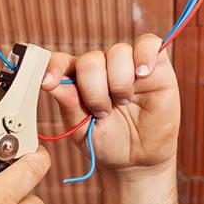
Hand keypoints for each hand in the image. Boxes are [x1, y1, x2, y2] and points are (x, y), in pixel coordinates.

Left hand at [41, 34, 179, 173]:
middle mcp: (101, 67)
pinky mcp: (156, 66)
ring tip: (124, 102)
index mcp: (77, 80)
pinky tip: (143, 76)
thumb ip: (69, 104)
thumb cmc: (107, 142)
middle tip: (103, 112)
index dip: (53, 67)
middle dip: (94, 90)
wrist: (138, 159)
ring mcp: (127, 64)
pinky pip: (149, 44)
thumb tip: (51, 82)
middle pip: (91, 60)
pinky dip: (145, 56)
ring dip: (119, 82)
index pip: (61, 62)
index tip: (47, 83)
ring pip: (118, 52)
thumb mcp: (82, 130)